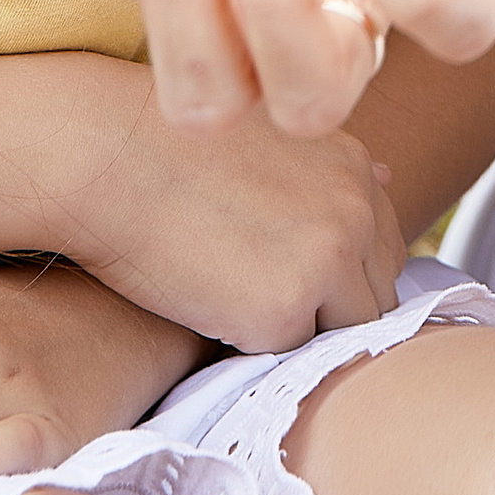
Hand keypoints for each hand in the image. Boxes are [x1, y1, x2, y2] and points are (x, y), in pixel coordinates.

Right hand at [49, 58, 410, 345]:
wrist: (106, 153)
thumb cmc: (171, 143)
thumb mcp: (269, 137)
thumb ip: (331, 172)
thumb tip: (388, 179)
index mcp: (354, 165)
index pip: (383, 247)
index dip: (337, 271)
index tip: (288, 269)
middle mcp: (356, 210)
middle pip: (374, 298)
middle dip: (328, 309)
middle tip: (256, 290)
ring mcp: (327, 261)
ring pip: (340, 336)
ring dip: (297, 331)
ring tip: (233, 294)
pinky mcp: (284, 312)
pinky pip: (284, 357)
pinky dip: (252, 347)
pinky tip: (209, 306)